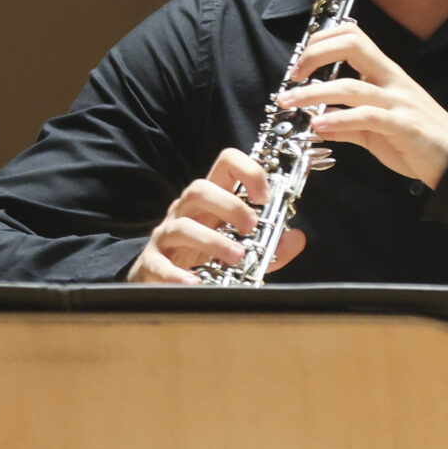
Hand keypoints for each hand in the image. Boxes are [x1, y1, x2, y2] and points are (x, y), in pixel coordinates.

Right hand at [125, 147, 308, 282]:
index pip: (225, 165)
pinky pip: (160, 264)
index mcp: (210, 202)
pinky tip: (196, 283)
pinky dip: (177, 274)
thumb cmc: (204, 259)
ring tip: (236, 257)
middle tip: (252, 226)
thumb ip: (272, 246)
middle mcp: (185, 212)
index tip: (265, 196)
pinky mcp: (151, 262)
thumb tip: (296, 237)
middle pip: (199, 190)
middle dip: (229, 205)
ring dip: (212, 240)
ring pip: (182, 226)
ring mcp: (166, 236)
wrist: (162, 281)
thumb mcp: (243, 251)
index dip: (247, 171)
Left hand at [277, 22, 447, 186]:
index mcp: (385, 74)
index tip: (299, 65)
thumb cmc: (416, 140)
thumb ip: (345, 124)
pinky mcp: (403, 125)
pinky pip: (367, 116)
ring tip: (289, 103)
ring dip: (313, 94)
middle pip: (351, 46)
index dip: (321, 42)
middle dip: (314, 54)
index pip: (353, 37)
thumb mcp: (374, 129)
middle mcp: (391, 80)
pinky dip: (338, 119)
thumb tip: (316, 123)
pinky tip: (318, 124)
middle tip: (292, 76)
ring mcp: (398, 101)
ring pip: (350, 86)